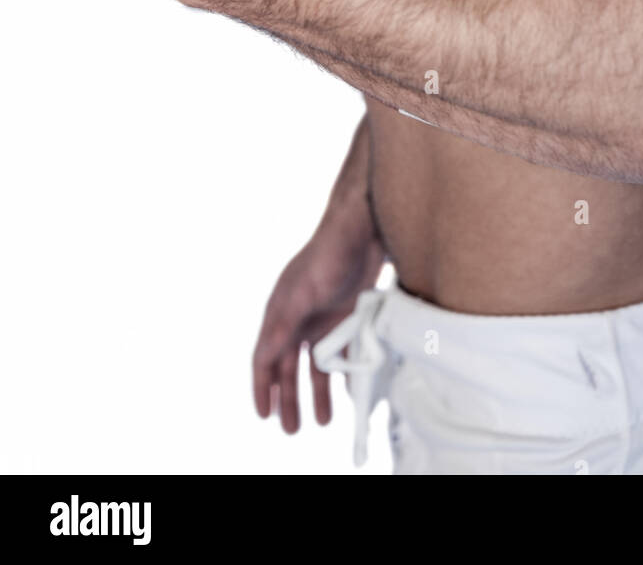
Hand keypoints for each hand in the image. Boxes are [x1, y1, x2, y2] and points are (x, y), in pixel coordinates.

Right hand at [253, 219, 384, 432]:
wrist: (365, 229)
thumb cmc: (329, 255)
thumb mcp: (302, 293)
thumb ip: (283, 326)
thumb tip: (262, 358)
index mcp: (280, 312)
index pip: (264, 358)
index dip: (262, 388)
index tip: (264, 415)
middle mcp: (297, 319)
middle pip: (288, 368)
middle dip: (289, 399)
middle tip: (291, 430)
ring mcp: (322, 318)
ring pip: (315, 365)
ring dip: (316, 392)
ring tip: (320, 422)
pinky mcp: (346, 316)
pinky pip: (340, 353)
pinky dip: (341, 374)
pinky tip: (346, 394)